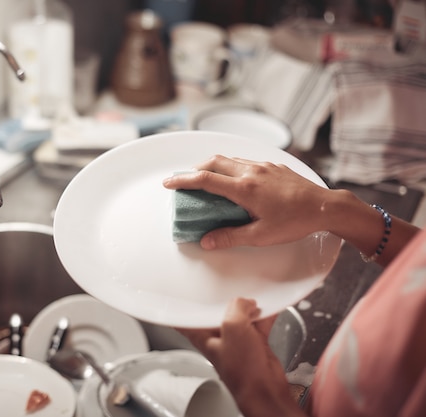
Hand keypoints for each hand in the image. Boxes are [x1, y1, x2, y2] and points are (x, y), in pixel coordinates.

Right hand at [162, 155, 333, 249]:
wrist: (325, 207)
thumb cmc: (294, 222)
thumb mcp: (260, 236)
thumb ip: (230, 237)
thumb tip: (206, 241)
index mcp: (244, 188)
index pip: (205, 180)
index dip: (182, 180)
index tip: (168, 182)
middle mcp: (250, 172)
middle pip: (213, 161)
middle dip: (194, 168)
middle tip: (185, 180)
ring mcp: (263, 167)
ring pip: (230, 159)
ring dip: (213, 166)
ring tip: (207, 179)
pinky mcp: (274, 167)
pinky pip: (245, 161)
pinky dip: (231, 167)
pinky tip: (236, 180)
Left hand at [178, 298, 305, 416]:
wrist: (265, 389)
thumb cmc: (242, 370)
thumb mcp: (234, 327)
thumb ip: (237, 307)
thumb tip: (245, 302)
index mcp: (202, 336)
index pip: (187, 320)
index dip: (187, 306)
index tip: (188, 295)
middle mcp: (217, 338)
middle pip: (217, 313)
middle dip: (227, 302)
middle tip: (235, 295)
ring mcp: (236, 342)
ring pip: (239, 317)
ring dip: (248, 309)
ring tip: (254, 303)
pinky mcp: (253, 344)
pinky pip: (257, 324)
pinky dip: (263, 317)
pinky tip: (269, 309)